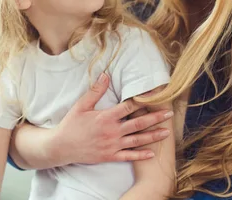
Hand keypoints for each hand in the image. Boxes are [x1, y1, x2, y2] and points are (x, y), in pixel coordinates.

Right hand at [49, 73, 172, 165]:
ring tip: (167, 132)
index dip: (143, 99)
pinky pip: (128, 156)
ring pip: (137, 140)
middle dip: (155, 118)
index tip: (155, 95)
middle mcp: (112, 131)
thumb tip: (105, 75)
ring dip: (153, 136)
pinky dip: (140, 155)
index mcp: (106, 117)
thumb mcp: (81, 105)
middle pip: (138, 123)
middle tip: (169, 114)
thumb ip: (95, 91)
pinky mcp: (110, 156)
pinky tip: (152, 153)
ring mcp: (112, 145)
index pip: (129, 106)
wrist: (62, 147)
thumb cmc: (71, 125)